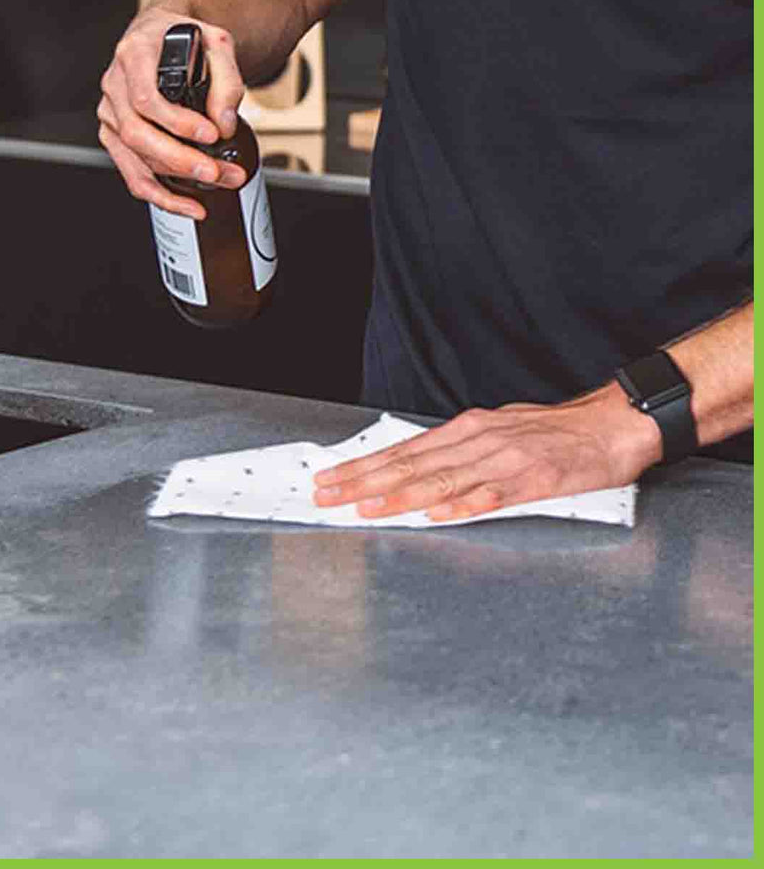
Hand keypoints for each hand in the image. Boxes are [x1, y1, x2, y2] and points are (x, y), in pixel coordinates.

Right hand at [97, 6, 247, 220]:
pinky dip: (160, 194)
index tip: (211, 133)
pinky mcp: (116, 136)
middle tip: (216, 171)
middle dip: (180, 159)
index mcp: (134, 54)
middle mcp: (116, 84)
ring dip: (177, 179)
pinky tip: (186, 204)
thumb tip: (224, 122)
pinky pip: (132, 173)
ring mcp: (111, 112)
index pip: (146, 97)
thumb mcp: (216, 42)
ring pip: (135, 158)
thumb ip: (226, 79)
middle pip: (138, 134)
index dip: (177, 122)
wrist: (161, 35)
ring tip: (216, 182)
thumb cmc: (183, 37)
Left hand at [312, 383, 662, 521]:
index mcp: (467, 431)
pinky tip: (439, 514)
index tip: (329, 478)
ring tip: (368, 507)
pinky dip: (464, 505)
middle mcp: (478, 441)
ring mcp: (505, 460)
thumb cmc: (554, 434)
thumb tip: (415, 468)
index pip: (403, 452)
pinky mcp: (536, 480)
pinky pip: (495, 495)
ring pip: (442, 479)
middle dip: (363, 481)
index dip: (363, 467)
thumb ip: (458, 453)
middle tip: (327, 494)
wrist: (612, 425)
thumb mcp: (497, 433)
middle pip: (411, 465)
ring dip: (401, 495)